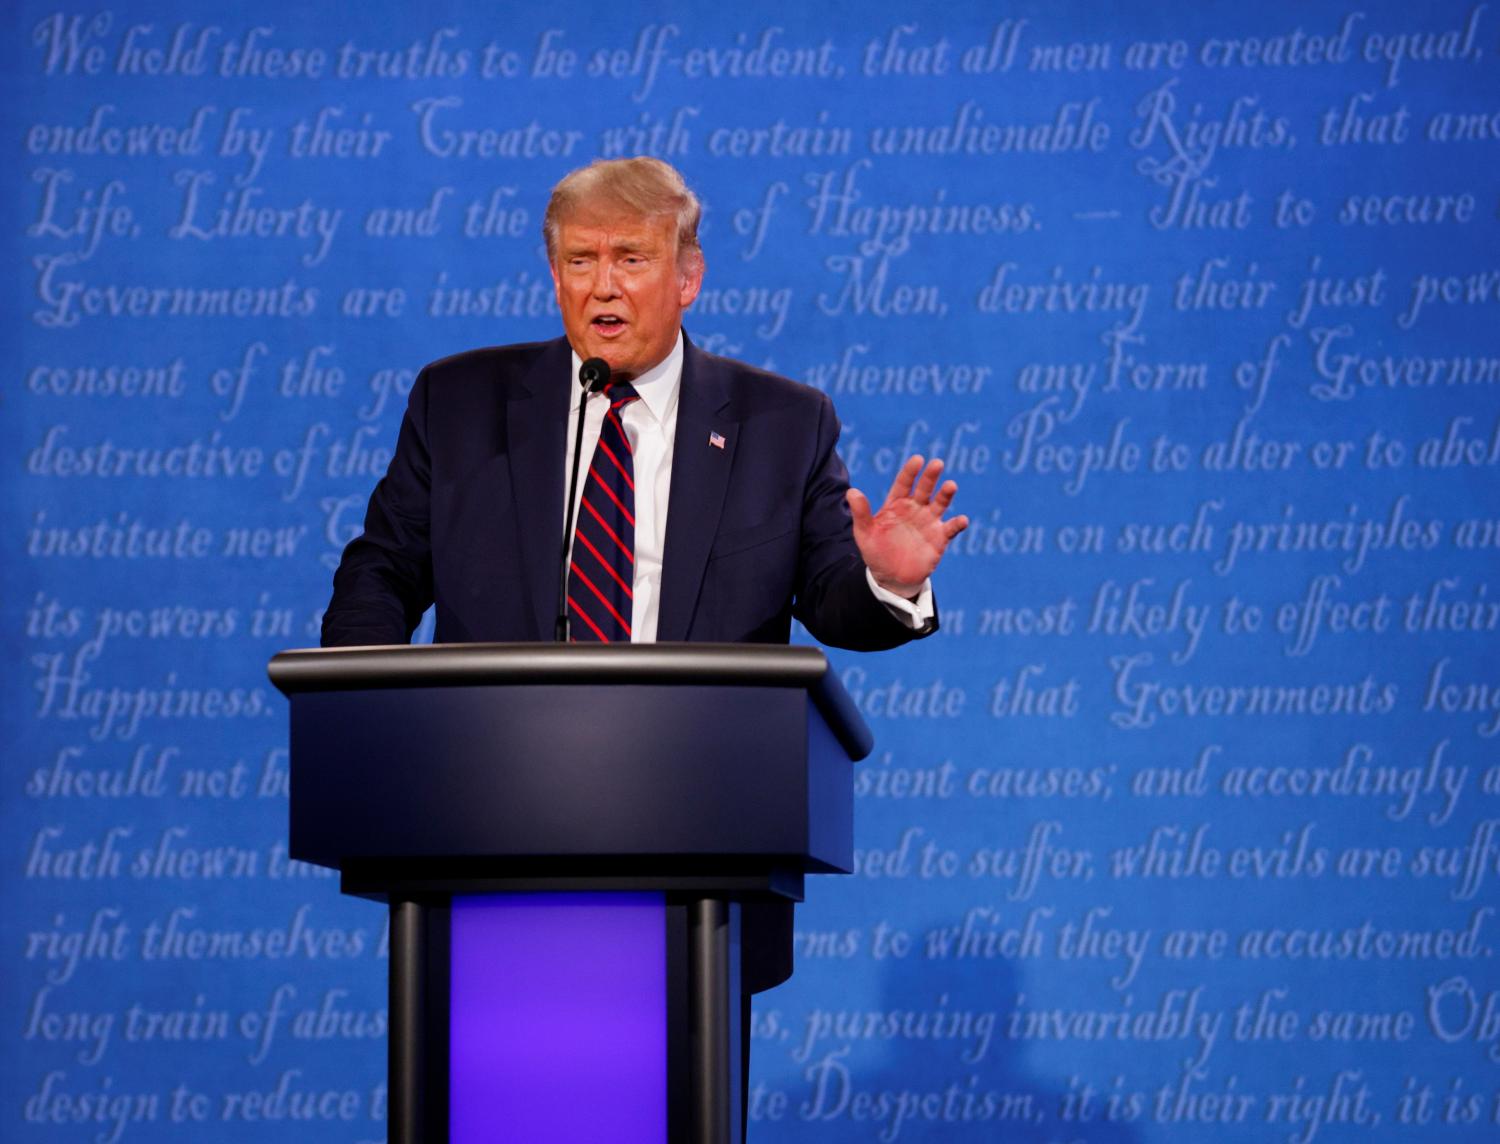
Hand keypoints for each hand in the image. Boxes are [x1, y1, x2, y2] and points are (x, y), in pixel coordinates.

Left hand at [847, 455, 968, 598]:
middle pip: (924, 488)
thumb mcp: (865, 534)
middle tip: (937, 463)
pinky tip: (962, 520)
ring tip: (951, 485)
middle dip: (930, 476)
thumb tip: (851, 491)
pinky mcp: (940, 538)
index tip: (917, 460)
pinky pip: (951, 528)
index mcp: (896, 504)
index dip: (910, 471)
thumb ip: (861, 513)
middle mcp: (915, 508)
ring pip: (940, 503)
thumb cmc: (876, 553)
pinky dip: (957, 524)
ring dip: (946, 494)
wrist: (892, 578)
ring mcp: (929, 522)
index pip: (904, 483)